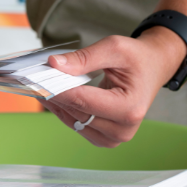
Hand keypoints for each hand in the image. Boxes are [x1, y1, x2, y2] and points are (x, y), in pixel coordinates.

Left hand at [45, 28, 186, 147]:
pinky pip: (76, 125)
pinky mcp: (104, 138)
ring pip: (72, 121)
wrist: (153, 68)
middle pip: (75, 112)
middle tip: (33, 79)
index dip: (56, 89)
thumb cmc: (137, 59)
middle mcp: (123, 128)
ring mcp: (113, 138)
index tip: (35, 79)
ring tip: (40, 87)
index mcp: (129, 108)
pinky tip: (52, 97)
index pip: (81, 100)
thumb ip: (84, 58)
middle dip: (53, 94)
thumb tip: (54, 64)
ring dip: (55, 105)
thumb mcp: (114, 48)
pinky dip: (63, 111)